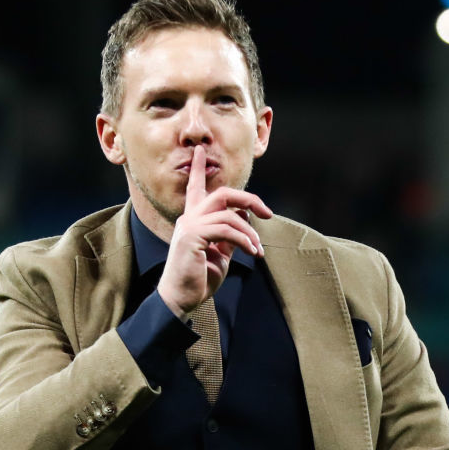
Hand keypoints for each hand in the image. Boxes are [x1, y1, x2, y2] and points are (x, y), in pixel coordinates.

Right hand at [155, 145, 270, 316]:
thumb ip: (230, 235)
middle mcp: (189, 218)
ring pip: (229, 213)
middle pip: (223, 193)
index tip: (200, 150)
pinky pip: (226, 230)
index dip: (199, 169)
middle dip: (249, 199)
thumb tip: (244, 218)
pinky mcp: (192, 237)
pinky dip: (244, 240)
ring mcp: (189, 226)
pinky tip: (252, 253)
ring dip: (250, 232)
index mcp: (194, 220)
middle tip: (267, 213)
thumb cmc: (199, 277)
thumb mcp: (220, 254)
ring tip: (257, 250)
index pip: (196, 188)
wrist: (181, 299)